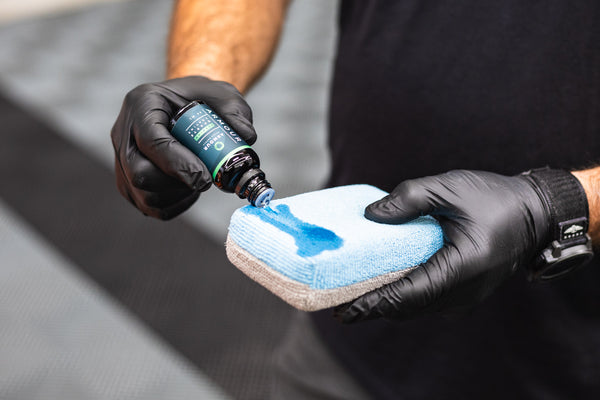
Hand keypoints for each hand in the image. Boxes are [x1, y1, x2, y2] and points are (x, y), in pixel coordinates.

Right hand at [110, 76, 256, 218]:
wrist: (184, 107)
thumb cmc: (202, 100)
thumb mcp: (223, 94)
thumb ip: (236, 112)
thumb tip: (247, 137)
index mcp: (142, 103)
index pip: (152, 141)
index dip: (179, 164)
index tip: (206, 178)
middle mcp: (124, 132)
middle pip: (140, 174)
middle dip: (178, 184)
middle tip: (205, 180)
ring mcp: (121, 159)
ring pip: (143, 196)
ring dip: (178, 196)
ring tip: (198, 180)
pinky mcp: (127, 182)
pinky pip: (148, 207)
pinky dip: (174, 205)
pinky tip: (189, 190)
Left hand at [335, 169, 554, 321]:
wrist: (534, 214)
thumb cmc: (493, 198)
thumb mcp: (449, 188)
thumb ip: (408, 200)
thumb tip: (370, 216)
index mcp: (463, 266)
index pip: (409, 293)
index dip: (374, 303)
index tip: (345, 309)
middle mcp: (464, 290)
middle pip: (409, 307)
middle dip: (373, 308)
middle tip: (338, 305)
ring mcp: (466, 295)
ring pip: (417, 307)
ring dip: (386, 304)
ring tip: (352, 298)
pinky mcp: (464, 291)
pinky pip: (427, 300)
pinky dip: (402, 297)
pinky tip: (382, 287)